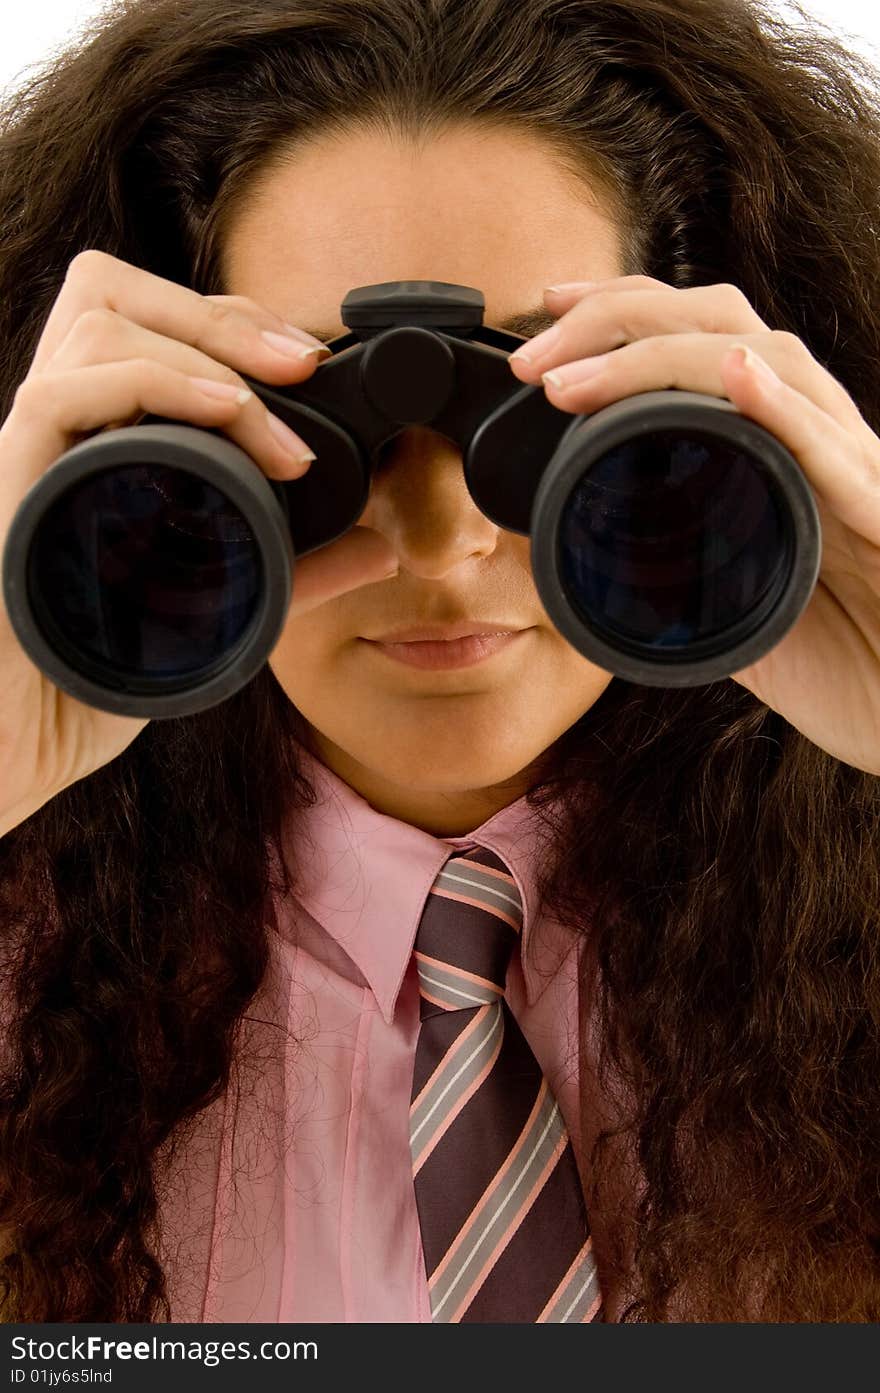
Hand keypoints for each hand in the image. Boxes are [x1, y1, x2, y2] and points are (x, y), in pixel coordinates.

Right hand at [0, 249, 398, 835]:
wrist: (23, 741)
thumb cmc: (99, 677)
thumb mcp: (222, 608)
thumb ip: (296, 570)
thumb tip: (378, 546)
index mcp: (102, 441)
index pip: (152, 327)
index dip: (230, 326)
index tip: (310, 370)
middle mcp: (63, 430)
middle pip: (115, 294)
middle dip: (223, 313)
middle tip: (305, 363)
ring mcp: (34, 448)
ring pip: (96, 320)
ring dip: (206, 349)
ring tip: (276, 407)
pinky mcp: (12, 481)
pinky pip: (65, 391)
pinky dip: (154, 381)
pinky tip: (223, 411)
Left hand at [508, 275, 879, 774]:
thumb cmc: (838, 657)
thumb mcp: (730, 606)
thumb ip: (677, 576)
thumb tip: (596, 569)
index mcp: (780, 445)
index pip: (703, 341)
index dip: (627, 311)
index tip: (549, 310)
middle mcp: (819, 438)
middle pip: (725, 327)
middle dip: (619, 319)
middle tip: (533, 353)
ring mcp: (856, 472)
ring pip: (774, 367)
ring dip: (663, 358)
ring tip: (578, 377)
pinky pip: (837, 457)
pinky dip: (783, 412)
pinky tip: (737, 376)